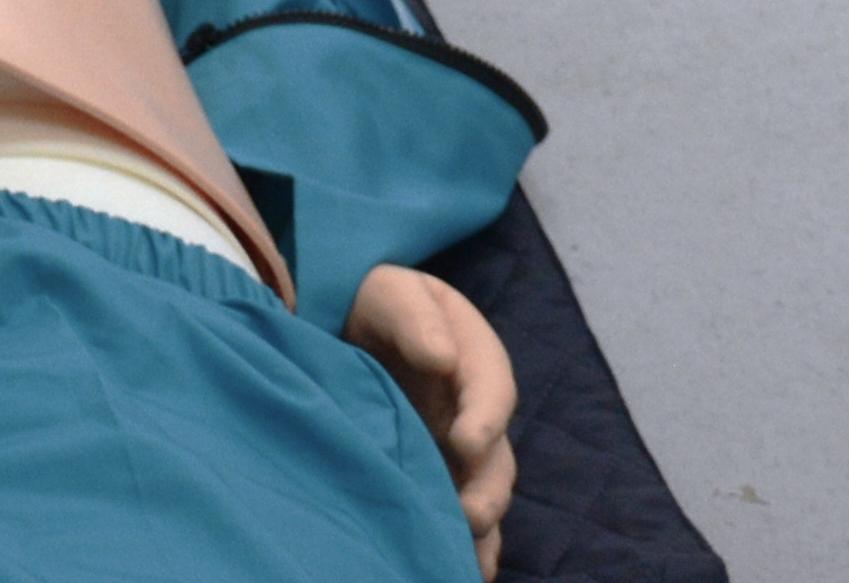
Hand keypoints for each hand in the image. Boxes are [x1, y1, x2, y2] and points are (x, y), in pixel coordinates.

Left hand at [350, 267, 519, 579]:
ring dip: (479, 528)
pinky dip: (463, 544)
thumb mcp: (393, 292)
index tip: (466, 442)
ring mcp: (457, 449)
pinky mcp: (436, 472)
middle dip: (487, 491)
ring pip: (480, 494)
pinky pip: (456, 510)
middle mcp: (476, 413)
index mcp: (476, 360)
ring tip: (465, 562)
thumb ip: (416, 320)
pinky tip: (455, 568)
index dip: (484, 418)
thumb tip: (442, 359)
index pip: (493, 391)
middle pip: (496, 458)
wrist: (352, 319)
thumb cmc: (379, 301)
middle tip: (470, 516)